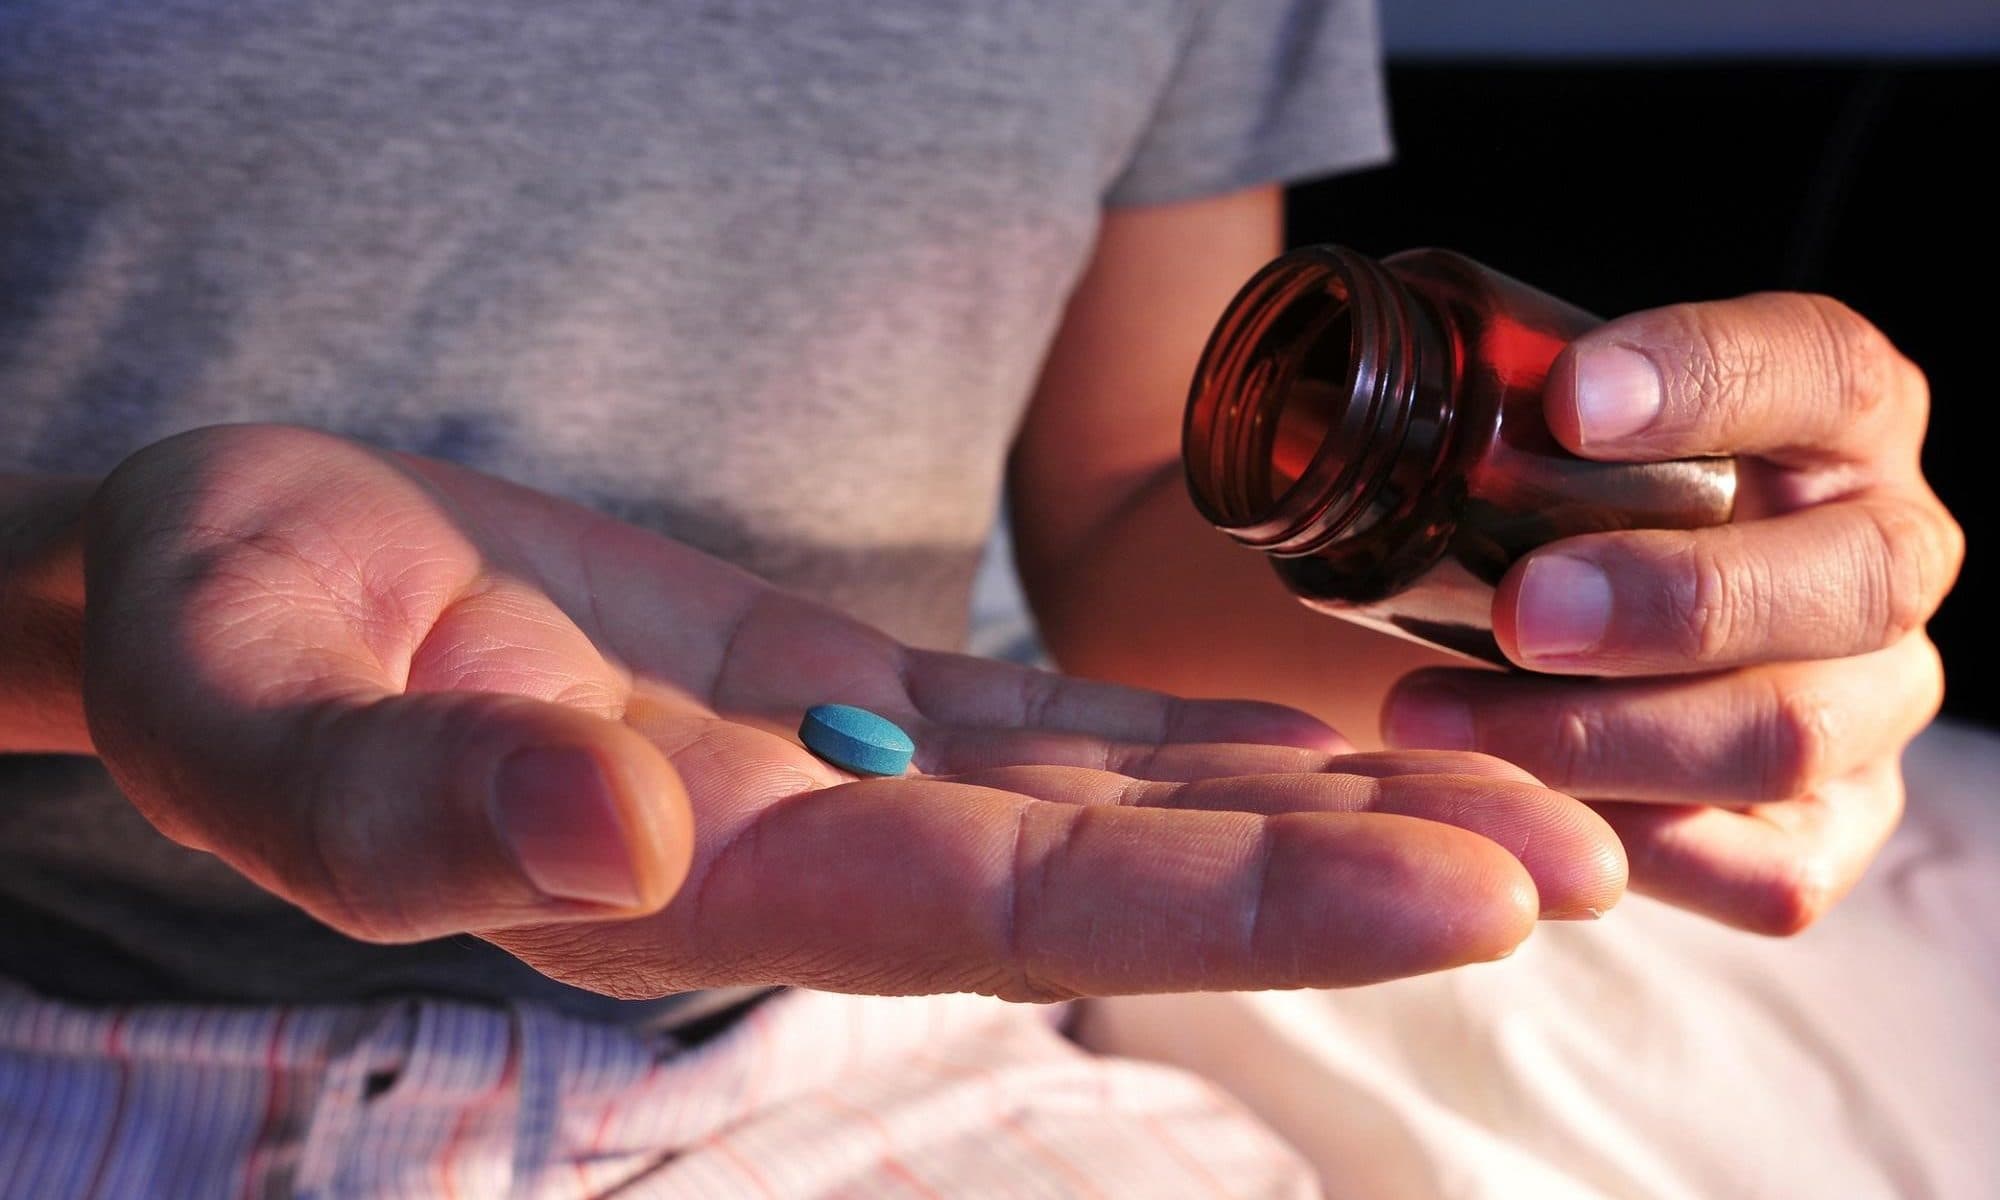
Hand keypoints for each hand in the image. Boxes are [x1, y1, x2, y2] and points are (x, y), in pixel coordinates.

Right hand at [83, 425, 1624, 999]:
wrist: (242, 572)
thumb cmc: (229, 633)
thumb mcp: (257, 705)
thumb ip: (415, 807)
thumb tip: (616, 853)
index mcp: (685, 887)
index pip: (1001, 917)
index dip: (1236, 913)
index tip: (1455, 900)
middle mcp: (798, 856)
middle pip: (1115, 880)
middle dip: (1347, 878)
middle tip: (1580, 864)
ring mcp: (832, 779)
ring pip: (1113, 808)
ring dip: (1313, 807)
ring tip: (1520, 809)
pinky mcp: (835, 696)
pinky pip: (1051, 725)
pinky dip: (1199, 728)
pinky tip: (1326, 721)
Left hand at [1385, 294, 1961, 933]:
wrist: (1546, 641)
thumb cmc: (1529, 512)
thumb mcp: (1530, 437)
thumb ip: (1477, 405)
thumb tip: (1322, 402)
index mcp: (1838, 416)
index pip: (1818, 367)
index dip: (1706, 379)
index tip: (1567, 404)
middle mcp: (1887, 551)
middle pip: (1850, 576)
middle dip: (1673, 598)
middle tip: (1519, 609)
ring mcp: (1875, 699)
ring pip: (1790, 734)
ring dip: (1603, 735)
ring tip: (1431, 717)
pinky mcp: (1833, 828)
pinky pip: (1770, 872)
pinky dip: (1636, 846)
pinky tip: (1517, 817)